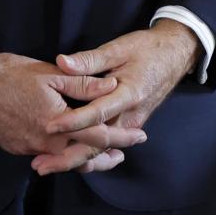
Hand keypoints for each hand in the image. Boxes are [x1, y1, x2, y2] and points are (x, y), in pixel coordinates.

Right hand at [0, 48, 145, 174]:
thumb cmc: (9, 73)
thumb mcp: (51, 73)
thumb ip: (83, 84)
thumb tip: (112, 88)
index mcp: (57, 124)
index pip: (99, 137)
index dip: (122, 137)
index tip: (138, 135)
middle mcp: (44, 143)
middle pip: (84, 158)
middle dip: (107, 156)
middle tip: (125, 152)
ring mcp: (28, 148)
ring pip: (64, 161)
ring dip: (86, 159)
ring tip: (103, 155)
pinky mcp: (15, 148)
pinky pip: (46, 156)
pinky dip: (63, 155)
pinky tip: (68, 146)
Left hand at [40, 21, 201, 173]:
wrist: (176, 56)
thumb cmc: (147, 49)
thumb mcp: (119, 48)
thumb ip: (90, 60)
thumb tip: (62, 62)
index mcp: (129, 94)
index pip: (97, 113)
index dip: (72, 121)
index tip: (48, 126)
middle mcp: (131, 115)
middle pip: (98, 144)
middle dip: (68, 157)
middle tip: (39, 165)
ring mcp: (131, 123)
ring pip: (101, 150)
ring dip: (74, 160)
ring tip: (46, 166)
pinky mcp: (129, 125)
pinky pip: (107, 146)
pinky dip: (88, 156)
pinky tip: (67, 161)